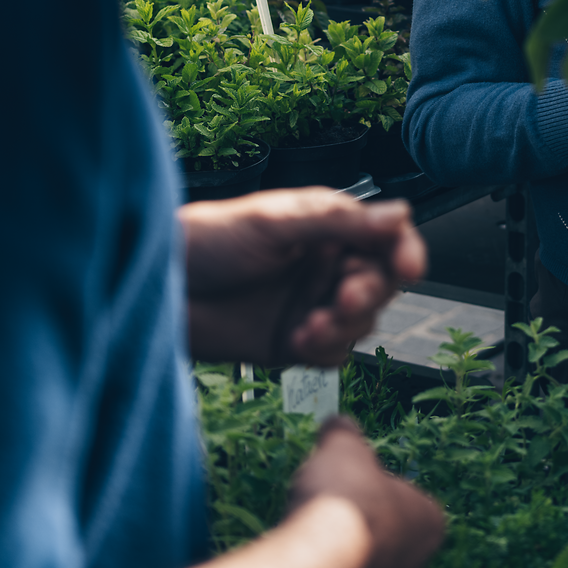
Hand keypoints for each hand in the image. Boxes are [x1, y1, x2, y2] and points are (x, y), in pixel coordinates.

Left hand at [178, 191, 426, 365]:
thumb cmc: (207, 240)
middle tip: (343, 297)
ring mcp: (310, 305)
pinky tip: (297, 341)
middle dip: (369, 293)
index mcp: (327, 227)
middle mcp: (325, 265)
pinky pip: (331, 354)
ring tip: (309, 325)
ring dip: (345, 325)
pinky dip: (324, 350)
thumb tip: (401, 213)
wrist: (157, 289)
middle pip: (380, 284)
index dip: (406, 251)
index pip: (385, 238)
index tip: (410, 268)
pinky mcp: (292, 343)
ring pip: (360, 322)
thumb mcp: (274, 223)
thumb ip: (338, 222)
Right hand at [286, 416, 446, 567]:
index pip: (410, 504)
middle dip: (363, 536)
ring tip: (308, 551)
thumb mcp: (343, 448)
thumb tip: (340, 423)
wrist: (311, 565)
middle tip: (328, 519)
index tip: (353, 486)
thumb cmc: (341, 501)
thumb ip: (345, 436)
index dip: (379, 492)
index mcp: (429, 526)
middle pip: (389, 549)